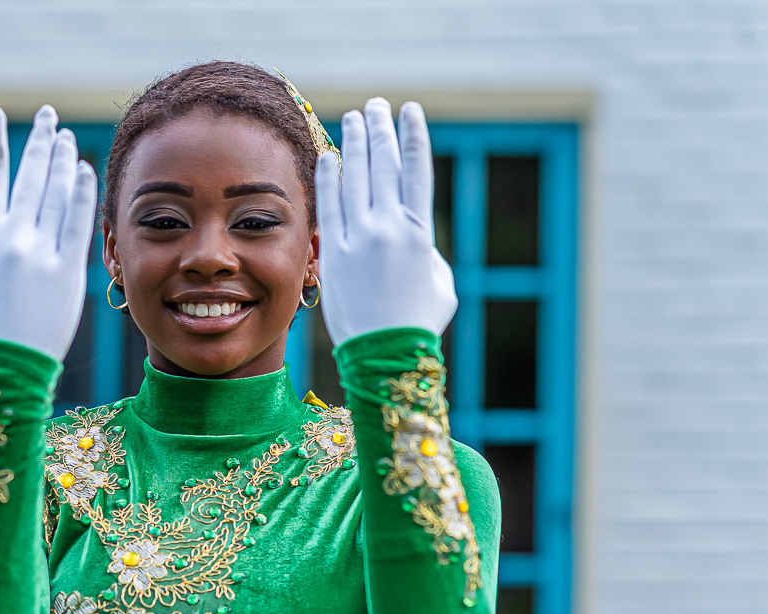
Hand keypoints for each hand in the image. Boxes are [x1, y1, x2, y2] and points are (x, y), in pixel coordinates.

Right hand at [0, 106, 97, 360]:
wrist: (8, 363)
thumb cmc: (2, 330)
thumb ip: (16, 248)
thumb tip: (45, 221)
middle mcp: (11, 238)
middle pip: (28, 178)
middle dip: (40, 144)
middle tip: (49, 117)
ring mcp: (38, 251)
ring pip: (52, 193)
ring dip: (62, 161)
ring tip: (67, 137)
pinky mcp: (65, 268)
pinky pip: (75, 219)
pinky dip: (79, 191)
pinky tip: (84, 169)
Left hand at [314, 99, 456, 343]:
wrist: (385, 353)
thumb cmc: (418, 323)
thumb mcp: (439, 282)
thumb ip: (426, 251)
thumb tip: (412, 238)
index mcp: (420, 232)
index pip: (417, 171)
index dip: (413, 137)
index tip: (409, 111)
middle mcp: (389, 228)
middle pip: (385, 166)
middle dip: (381, 130)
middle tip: (376, 106)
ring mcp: (359, 239)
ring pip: (356, 178)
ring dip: (355, 144)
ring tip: (353, 117)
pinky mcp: (334, 253)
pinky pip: (330, 205)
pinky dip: (329, 178)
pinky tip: (328, 156)